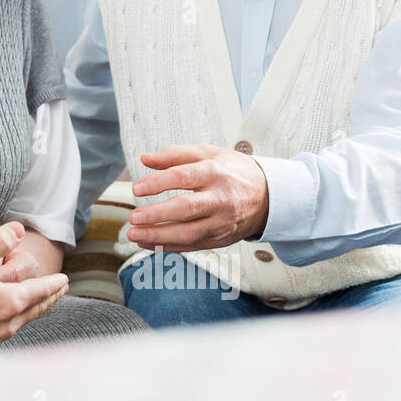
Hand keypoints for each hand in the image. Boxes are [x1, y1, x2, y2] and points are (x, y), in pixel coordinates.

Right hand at [0, 222, 68, 352]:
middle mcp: (7, 323)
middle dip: (50, 297)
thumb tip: (19, 229)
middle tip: (61, 290)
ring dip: (35, 309)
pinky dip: (19, 319)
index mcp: (9, 301)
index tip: (66, 280)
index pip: (41, 291)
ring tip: (40, 302)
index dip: (54, 284)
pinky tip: (12, 318)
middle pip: (37, 308)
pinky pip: (9, 329)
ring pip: (24, 320)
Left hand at [126, 144, 268, 251]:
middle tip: (133, 216)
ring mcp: (222, 222)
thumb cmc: (231, 171)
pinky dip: (167, 246)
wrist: (268, 196)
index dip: (158, 183)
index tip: (137, 188)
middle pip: (187, 209)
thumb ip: (174, 154)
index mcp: (216, 173)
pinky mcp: (220, 239)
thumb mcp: (208, 153)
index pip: (184, 176)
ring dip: (158, 236)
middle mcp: (221, 199)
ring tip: (133, 234)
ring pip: (189, 233)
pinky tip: (147, 242)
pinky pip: (191, 246)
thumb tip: (145, 159)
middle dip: (157, 214)